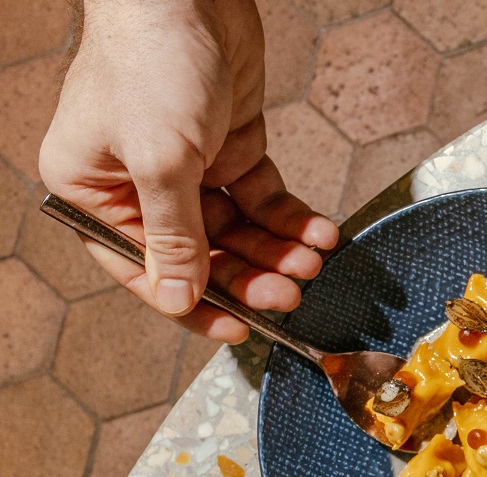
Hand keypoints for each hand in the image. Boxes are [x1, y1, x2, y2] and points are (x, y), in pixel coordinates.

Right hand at [39, 0, 338, 342]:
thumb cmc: (151, 64)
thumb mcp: (160, 160)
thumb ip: (174, 236)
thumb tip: (180, 299)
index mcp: (94, 190)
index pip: (145, 269)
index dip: (195, 303)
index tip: (241, 329)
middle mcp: (137, 184)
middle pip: (200, 254)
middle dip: (249, 275)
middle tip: (293, 292)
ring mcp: (187, 167)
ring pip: (238, 231)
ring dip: (276, 252)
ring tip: (312, 261)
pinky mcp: (228, 146)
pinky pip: (262, 199)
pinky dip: (291, 219)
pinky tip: (320, 234)